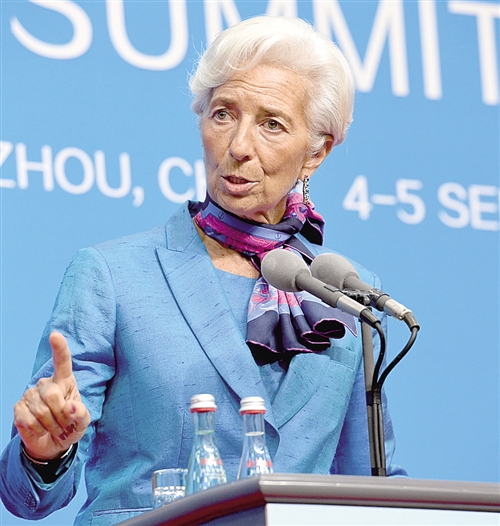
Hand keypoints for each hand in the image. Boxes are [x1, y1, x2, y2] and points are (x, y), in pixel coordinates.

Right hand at [14, 332, 89, 460]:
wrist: (53, 443)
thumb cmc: (71, 426)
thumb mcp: (82, 422)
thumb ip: (81, 414)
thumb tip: (70, 407)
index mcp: (65, 381)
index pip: (62, 361)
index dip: (59, 348)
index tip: (55, 335)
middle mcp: (46, 384)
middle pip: (52, 394)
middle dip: (61, 415)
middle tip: (65, 424)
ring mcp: (30, 394)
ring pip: (41, 411)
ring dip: (51, 426)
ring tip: (55, 428)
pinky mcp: (18, 407)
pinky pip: (28, 420)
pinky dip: (38, 430)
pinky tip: (41, 430)